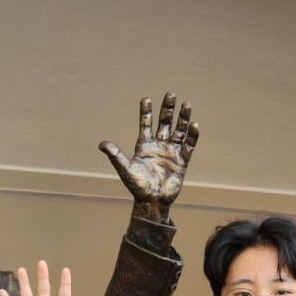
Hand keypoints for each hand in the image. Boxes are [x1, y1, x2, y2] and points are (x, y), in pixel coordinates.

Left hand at [99, 92, 198, 218]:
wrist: (152, 201)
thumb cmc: (137, 186)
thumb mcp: (125, 168)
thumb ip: (116, 155)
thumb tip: (102, 144)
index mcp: (144, 145)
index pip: (146, 124)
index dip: (146, 112)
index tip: (146, 99)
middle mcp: (159, 146)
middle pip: (164, 123)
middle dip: (167, 109)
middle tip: (171, 94)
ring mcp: (171, 152)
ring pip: (179, 131)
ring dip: (183, 118)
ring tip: (187, 104)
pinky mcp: (182, 161)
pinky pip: (189, 145)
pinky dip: (192, 136)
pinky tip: (194, 125)